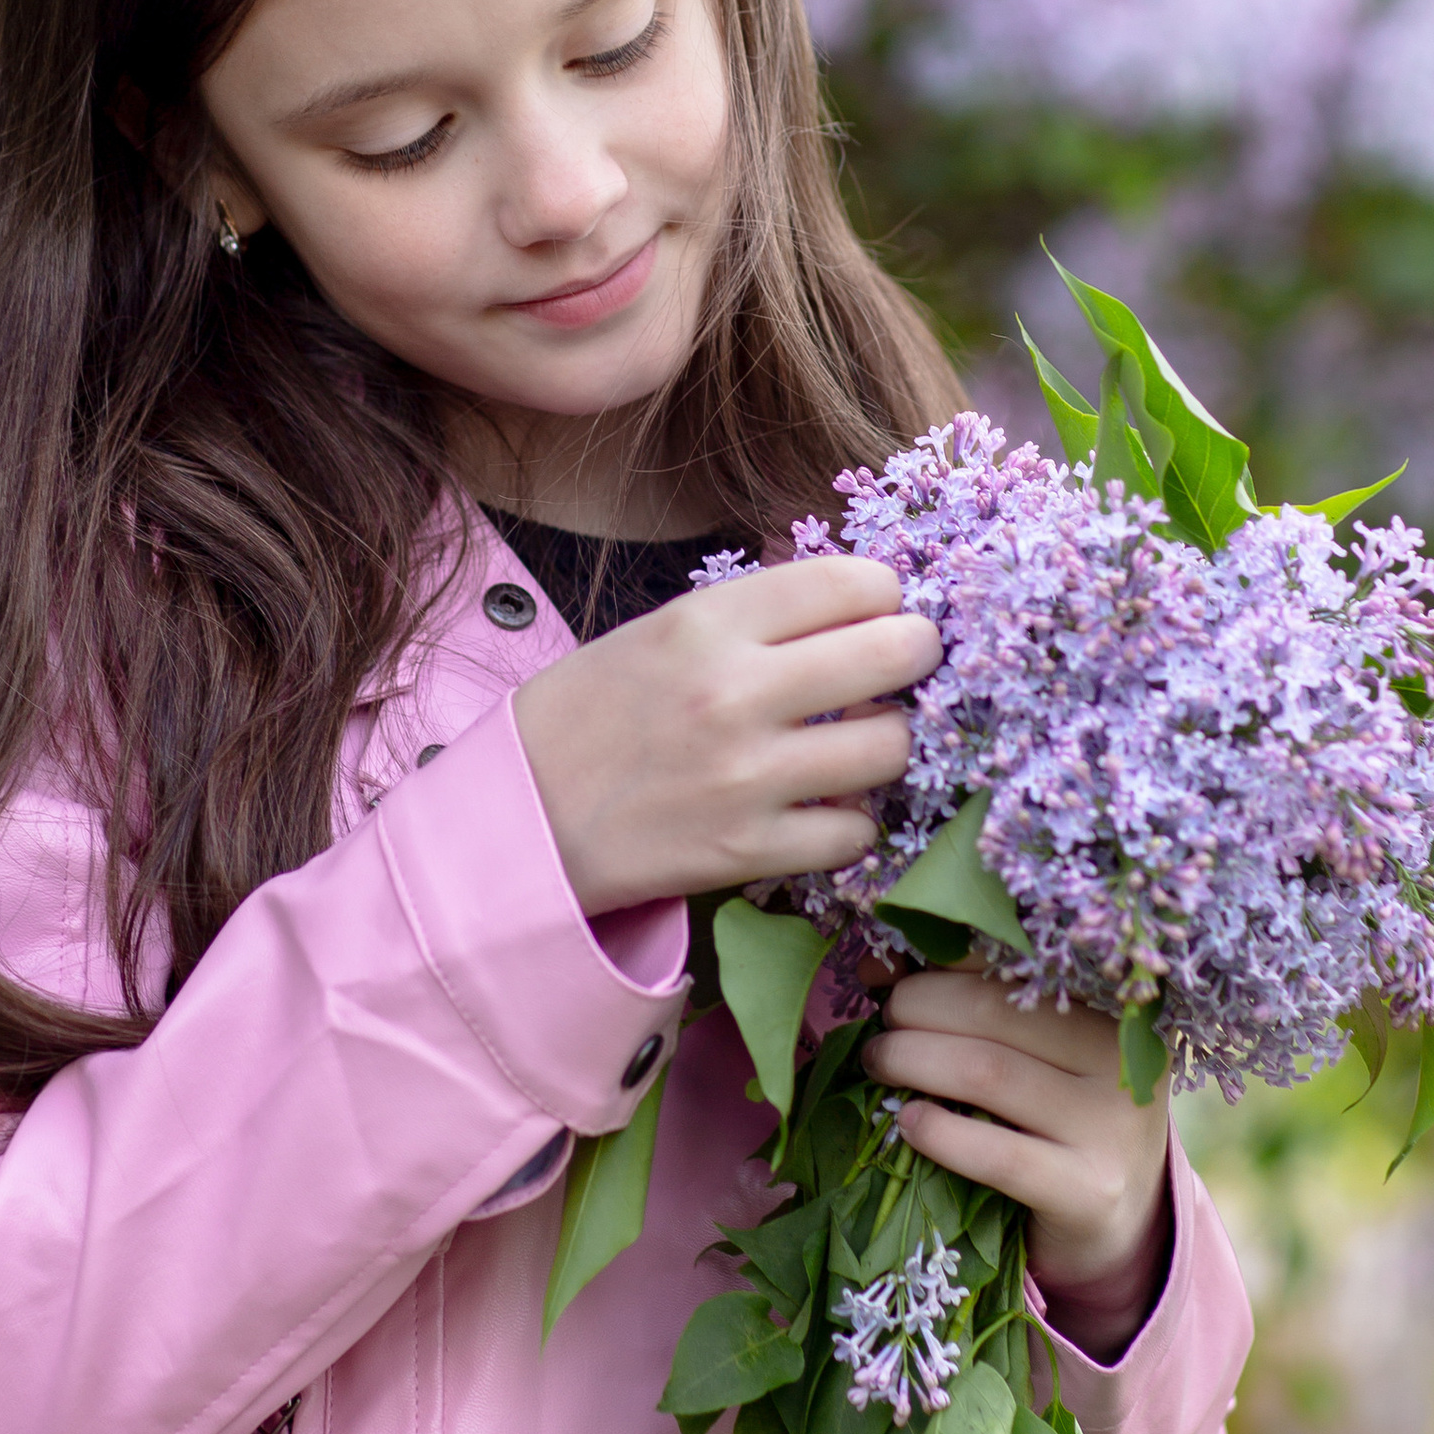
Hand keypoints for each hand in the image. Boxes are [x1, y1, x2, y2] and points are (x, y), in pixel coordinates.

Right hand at [511, 558, 940, 915]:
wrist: (516, 821)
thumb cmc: (588, 716)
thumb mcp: (657, 633)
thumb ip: (753, 618)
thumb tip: (860, 608)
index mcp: (705, 622)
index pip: (852, 581)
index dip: (884, 594)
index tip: (878, 610)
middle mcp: (734, 692)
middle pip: (894, 652)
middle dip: (917, 654)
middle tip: (906, 664)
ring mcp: (747, 778)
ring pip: (891, 746)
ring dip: (886, 741)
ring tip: (857, 740)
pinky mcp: (749, 852)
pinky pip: (856, 831)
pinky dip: (850, 819)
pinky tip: (820, 807)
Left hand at [863, 976, 1169, 1298]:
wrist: (1119, 1218)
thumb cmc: (1058, 1119)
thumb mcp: (1035, 1056)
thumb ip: (974, 1006)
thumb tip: (880, 967)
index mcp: (1107, 1006)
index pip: (1011, 961)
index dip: (936, 957)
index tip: (882, 972)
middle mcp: (1118, 1058)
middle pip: (992, 1009)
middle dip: (915, 1007)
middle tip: (883, 1026)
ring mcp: (1109, 1126)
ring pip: (987, 1072)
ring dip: (912, 1060)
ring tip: (879, 1065)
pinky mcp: (1089, 1190)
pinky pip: (999, 1156)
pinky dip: (941, 1134)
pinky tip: (908, 1124)